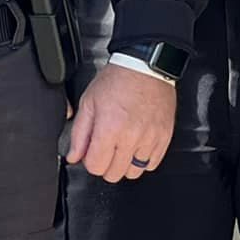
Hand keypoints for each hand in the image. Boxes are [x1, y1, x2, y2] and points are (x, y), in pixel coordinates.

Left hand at [67, 64, 174, 182]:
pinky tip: (137, 146)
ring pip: (134, 172)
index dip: (90, 161)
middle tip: (107, 148)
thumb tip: (75, 156)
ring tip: (123, 147)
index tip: (93, 151)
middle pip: (114, 174)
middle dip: (106, 164)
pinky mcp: (165, 136)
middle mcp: (131, 136)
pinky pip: (153, 163)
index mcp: (110, 128)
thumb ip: (79, 134)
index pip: (95, 167)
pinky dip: (144, 159)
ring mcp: (150, 138)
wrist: (145, 66)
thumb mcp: (89, 102)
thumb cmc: (118, 80)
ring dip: (126, 164)